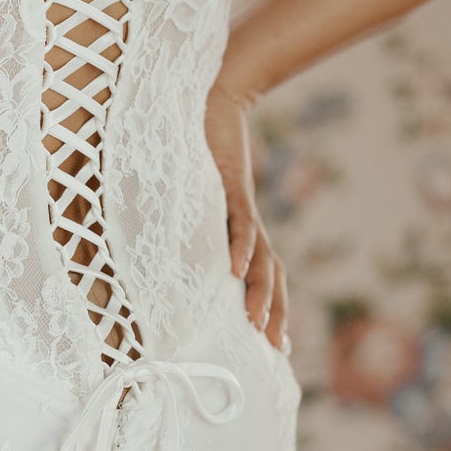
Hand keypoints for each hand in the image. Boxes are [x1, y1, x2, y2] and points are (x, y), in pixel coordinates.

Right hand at [203, 80, 289, 351]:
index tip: (276, 344)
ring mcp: (243, 208)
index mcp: (245, 229)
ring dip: (260, 291)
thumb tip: (175, 251)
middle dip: (274, 312)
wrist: (217, 104)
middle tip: (274, 347)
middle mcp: (249, 224)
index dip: (274, 307)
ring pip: (259, 257)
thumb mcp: (200, 198)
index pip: (266, 275)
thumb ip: (197, 224)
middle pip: (271, 275)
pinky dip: (239, 248)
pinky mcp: (233, 189)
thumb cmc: (204, 152)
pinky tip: (236, 271)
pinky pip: (240, 224)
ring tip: (258, 321)